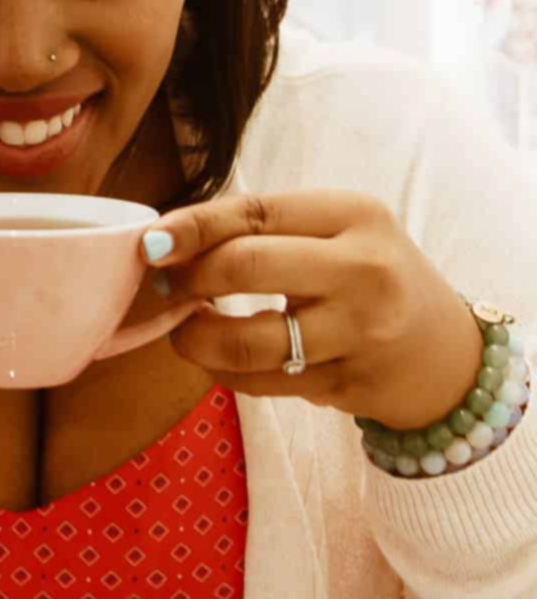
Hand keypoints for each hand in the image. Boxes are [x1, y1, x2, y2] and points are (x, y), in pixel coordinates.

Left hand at [145, 190, 482, 431]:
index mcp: (355, 215)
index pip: (257, 212)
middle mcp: (362, 271)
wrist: (447, 355)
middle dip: (190, 278)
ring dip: (196, 338)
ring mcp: (359, 334)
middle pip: (246, 267)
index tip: (151, 242)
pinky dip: (225, 372)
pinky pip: (264, 384)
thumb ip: (265, 229)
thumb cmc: (372, 276)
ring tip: (182, 329)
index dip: (193, 226)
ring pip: (249, 341)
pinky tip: (217, 359)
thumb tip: (168, 241)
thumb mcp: (338, 231)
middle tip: (168, 285)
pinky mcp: (349, 387)